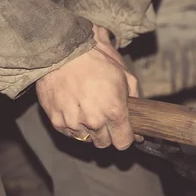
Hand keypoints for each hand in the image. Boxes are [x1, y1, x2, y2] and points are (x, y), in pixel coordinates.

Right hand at [36, 25, 138, 149]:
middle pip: (104, 143)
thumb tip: (139, 119)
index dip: (125, 138)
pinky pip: (69, 133)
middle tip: (105, 118)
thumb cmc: (97, 62)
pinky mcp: (56, 121)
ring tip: (88, 110)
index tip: (124, 132)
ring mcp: (73, 122)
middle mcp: (94, 121)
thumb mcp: (126, 77)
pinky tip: (75, 109)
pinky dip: (73, 126)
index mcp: (114, 111)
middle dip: (107, 134)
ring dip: (89, 130)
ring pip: (86, 139)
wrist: (64, 52)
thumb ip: (134, 101)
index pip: (123, 143)